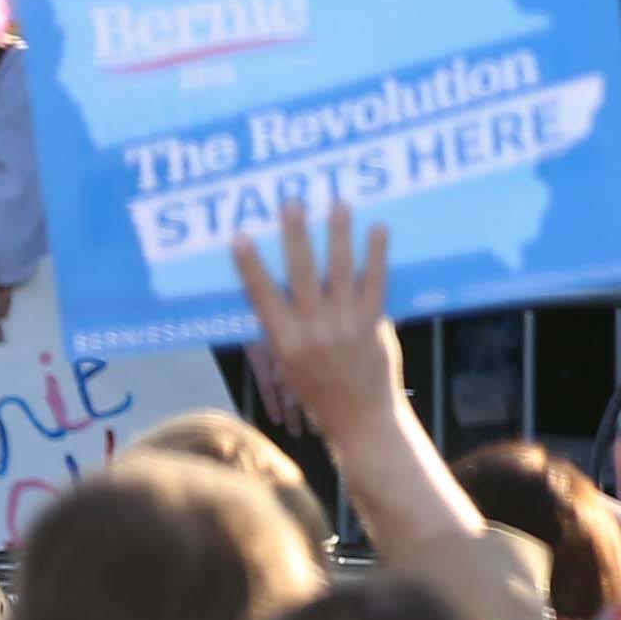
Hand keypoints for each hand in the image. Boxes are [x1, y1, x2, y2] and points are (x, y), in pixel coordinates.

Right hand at [229, 195, 401, 443]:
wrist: (359, 417)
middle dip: (296, 236)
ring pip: (340, 271)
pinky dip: (377, 254)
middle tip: (293, 203)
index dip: (251, 266)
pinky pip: (376, 282)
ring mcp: (345, 325)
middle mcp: (313, 330)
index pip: (261, 296)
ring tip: (338, 204)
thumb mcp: (288, 363)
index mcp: (284, 341)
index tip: (241, 237)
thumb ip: (286, 328)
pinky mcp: (374, 323)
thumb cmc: (319, 390)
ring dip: (339, 235)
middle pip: (301, 274)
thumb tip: (279, 289)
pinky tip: (379, 229)